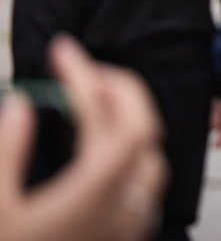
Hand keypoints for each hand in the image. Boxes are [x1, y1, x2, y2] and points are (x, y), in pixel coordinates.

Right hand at [0, 36, 167, 240]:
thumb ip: (6, 155)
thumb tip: (21, 105)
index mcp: (93, 195)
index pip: (113, 121)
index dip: (92, 80)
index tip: (64, 52)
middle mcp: (123, 209)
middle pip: (145, 131)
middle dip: (119, 89)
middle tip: (81, 68)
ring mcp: (127, 227)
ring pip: (151, 157)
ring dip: (128, 119)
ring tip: (89, 98)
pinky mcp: (122, 239)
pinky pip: (143, 182)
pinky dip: (128, 149)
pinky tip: (97, 146)